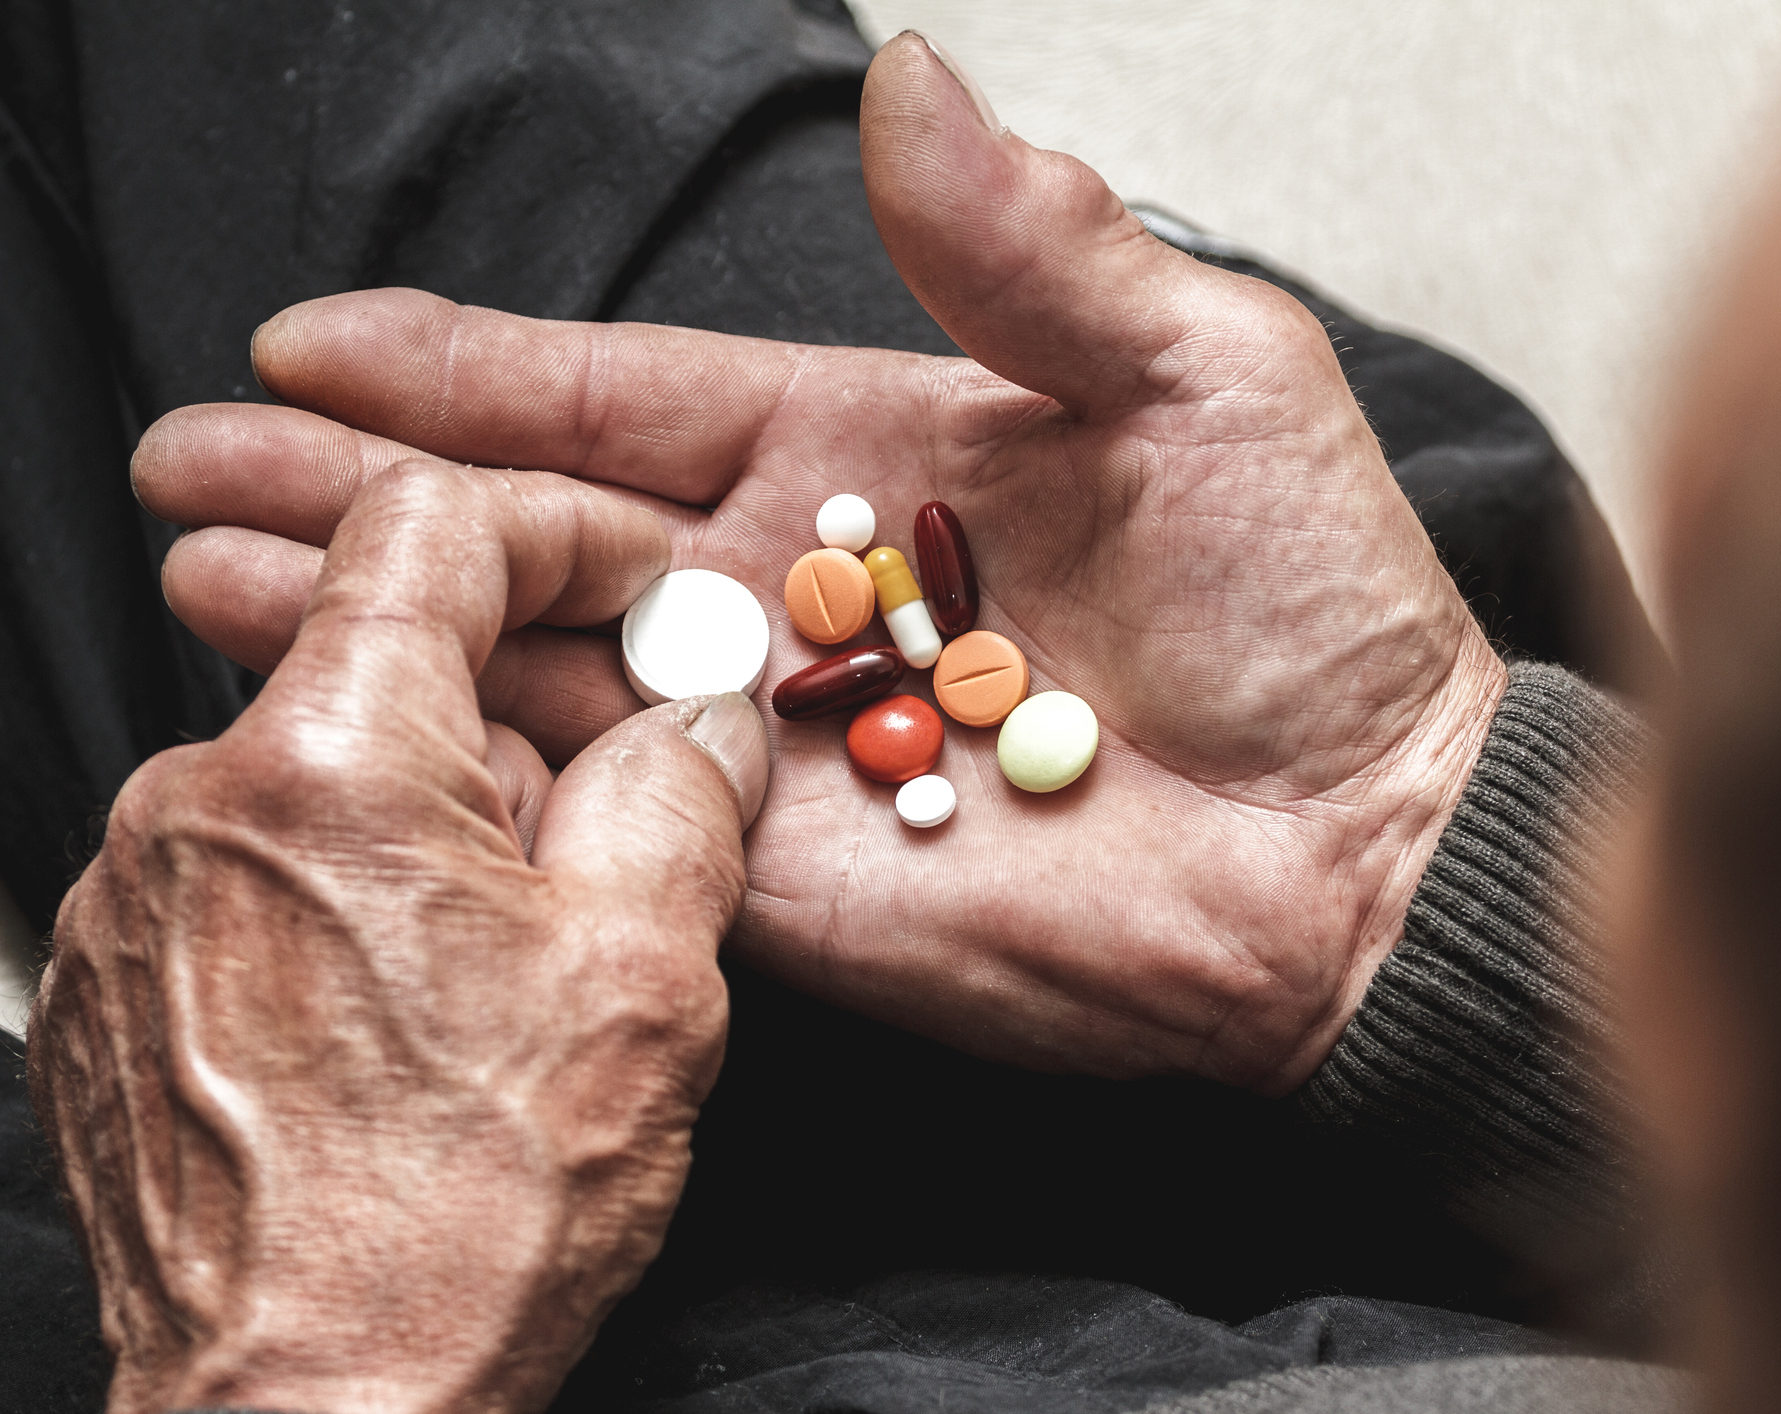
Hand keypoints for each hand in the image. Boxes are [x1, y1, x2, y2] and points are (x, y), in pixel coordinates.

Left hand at [28, 465, 767, 1413]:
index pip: (425, 527)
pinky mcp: (117, 981)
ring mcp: (133, 897)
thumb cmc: (460, 1219)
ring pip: (326, 776)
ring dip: (438, 827)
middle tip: (608, 842)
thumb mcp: (646, 981)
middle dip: (516, 728)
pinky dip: (351, 899)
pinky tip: (414, 1023)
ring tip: (509, 980)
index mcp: (327, 768)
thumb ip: (679, 798)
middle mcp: (192, 803)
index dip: (555, 529)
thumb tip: (693, 725)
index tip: (626, 580)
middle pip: (384, 667)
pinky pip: (256, 871)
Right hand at [140, 33, 1503, 1094]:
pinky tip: (348, 726)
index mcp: (870, 453)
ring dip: (373, 617)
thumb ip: (1037, 251)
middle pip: (537, 524)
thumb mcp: (1203, 377)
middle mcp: (798, 594)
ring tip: (206, 566)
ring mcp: (774, 742)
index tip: (317, 337)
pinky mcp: (775, 875)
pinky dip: (474, 769)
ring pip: (533, 662)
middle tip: (190, 454)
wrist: (1364, 841)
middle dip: (361, 489)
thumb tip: (911, 80)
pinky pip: (597, 814)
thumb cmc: (1316, 606)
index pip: (627, 396)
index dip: (471, 366)